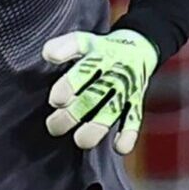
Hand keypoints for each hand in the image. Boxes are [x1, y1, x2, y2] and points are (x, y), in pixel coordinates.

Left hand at [39, 30, 157, 155]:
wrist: (139, 47)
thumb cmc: (101, 49)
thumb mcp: (83, 41)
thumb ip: (65, 47)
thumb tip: (49, 54)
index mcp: (99, 55)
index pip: (84, 70)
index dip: (69, 86)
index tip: (56, 101)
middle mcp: (114, 73)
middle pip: (94, 96)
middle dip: (73, 114)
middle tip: (54, 126)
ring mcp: (126, 89)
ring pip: (112, 110)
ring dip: (96, 128)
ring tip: (80, 140)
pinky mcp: (136, 103)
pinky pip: (134, 119)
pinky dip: (128, 134)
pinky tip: (119, 148)